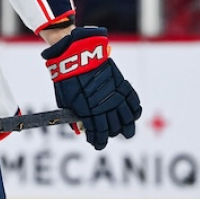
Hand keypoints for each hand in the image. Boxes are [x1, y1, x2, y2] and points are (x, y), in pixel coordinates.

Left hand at [41, 27, 141, 149]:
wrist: (76, 54)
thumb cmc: (66, 76)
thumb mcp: (64, 99)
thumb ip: (74, 116)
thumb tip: (80, 130)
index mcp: (88, 112)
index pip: (98, 134)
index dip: (98, 142)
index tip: (97, 144)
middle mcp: (105, 107)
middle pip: (113, 128)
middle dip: (110, 134)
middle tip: (108, 134)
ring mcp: (116, 96)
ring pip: (127, 119)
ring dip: (127, 128)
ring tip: (126, 133)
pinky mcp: (122, 85)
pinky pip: (134, 102)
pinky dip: (135, 111)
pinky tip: (133, 116)